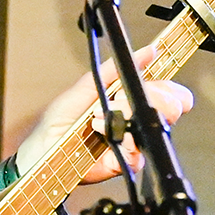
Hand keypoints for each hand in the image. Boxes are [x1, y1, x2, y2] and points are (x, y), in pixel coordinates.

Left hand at [16, 45, 195, 184]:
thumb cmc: (61, 120)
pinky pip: (138, 152)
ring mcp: (133, 142)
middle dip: (152, 98)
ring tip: (101, 116)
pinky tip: (103, 133)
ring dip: (128, 115)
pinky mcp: (125, 162)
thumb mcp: (87, 86)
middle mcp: (137, 121)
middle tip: (121, 97)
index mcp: (131, 99)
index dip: (167, 88)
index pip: (166, 91)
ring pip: (156, 129)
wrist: (43, 147)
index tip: (152, 84)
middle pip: (170, 108)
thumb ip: (116, 69)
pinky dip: (121, 139)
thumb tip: (148, 52)